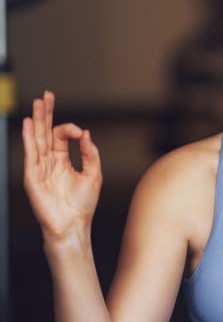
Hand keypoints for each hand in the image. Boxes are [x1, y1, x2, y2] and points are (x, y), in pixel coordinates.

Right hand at [22, 92, 102, 243]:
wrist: (73, 225)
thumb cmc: (83, 205)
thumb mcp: (93, 174)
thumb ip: (90, 153)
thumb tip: (86, 133)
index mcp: (63, 161)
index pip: (61, 136)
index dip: (70, 129)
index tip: (80, 132)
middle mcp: (49, 162)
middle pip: (45, 132)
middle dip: (46, 114)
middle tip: (47, 96)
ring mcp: (39, 168)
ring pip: (36, 139)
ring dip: (37, 120)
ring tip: (38, 103)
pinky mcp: (33, 176)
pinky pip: (30, 154)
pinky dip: (29, 138)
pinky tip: (29, 124)